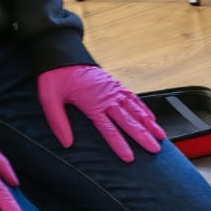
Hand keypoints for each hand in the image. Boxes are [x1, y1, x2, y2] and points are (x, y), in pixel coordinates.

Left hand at [38, 66, 164, 163]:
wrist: (62, 53)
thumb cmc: (55, 76)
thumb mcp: (49, 98)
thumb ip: (58, 122)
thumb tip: (67, 143)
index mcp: (92, 104)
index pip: (109, 129)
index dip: (120, 145)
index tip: (130, 158)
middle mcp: (108, 97)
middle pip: (129, 121)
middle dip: (143, 137)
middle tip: (155, 149)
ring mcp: (114, 90)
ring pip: (136, 110)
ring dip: (149, 124)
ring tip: (161, 136)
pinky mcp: (116, 84)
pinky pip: (134, 98)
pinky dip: (144, 109)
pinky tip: (152, 119)